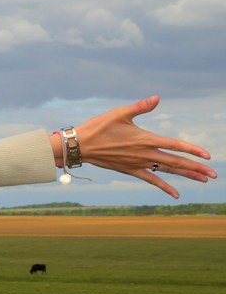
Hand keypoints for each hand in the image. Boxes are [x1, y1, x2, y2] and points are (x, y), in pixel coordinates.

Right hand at [62, 96, 215, 199]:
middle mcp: (145, 154)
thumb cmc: (99, 127)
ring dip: (186, 176)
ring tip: (203, 180)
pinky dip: (165, 187)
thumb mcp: (120, 113)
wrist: (81, 145)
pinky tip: (176, 194)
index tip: (208, 156)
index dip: (193, 150)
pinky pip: (152, 180)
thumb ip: (141, 107)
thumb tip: (157, 98)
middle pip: (176, 162)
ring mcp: (138, 164)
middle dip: (196, 168)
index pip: (176, 145)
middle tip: (213, 175)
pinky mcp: (130, 170)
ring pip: (167, 171)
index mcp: (145, 139)